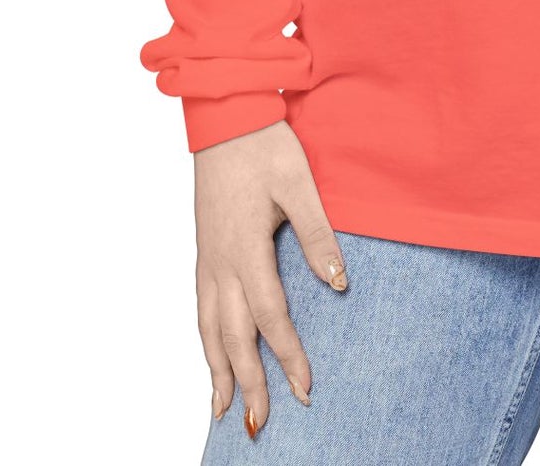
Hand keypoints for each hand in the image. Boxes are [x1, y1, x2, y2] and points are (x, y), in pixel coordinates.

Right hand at [193, 119, 347, 436]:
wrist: (225, 117)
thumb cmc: (264, 145)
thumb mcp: (299, 183)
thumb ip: (318, 235)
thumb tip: (339, 285)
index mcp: (246, 248)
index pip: (269, 315)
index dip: (287, 354)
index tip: (305, 388)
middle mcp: (220, 261)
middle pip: (232, 335)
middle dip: (248, 381)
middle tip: (259, 423)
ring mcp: (207, 257)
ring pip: (208, 328)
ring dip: (218, 370)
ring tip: (223, 410)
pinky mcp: (204, 250)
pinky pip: (199, 308)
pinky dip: (204, 341)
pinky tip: (211, 355)